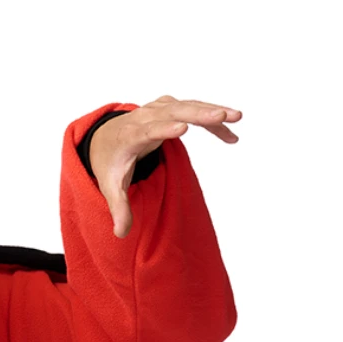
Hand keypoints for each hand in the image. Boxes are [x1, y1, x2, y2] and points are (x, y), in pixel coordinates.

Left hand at [89, 95, 240, 238]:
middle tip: (222, 116)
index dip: (164, 130)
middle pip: (173, 113)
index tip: (183, 129)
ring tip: (237, 117)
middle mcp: (144, 117)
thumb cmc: (111, 163)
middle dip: (198, 114)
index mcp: (129, 136)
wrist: (106, 139)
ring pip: (187, 106)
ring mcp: (158, 109)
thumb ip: (119, 209)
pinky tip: (230, 131)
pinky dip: (211, 119)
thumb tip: (121, 234)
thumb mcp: (110, 187)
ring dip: (212, 111)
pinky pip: (193, 110)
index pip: (147, 131)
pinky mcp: (169, 107)